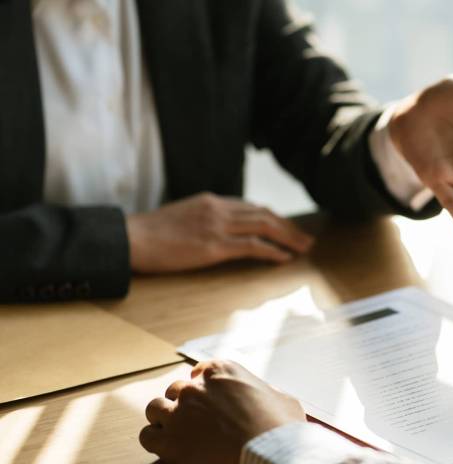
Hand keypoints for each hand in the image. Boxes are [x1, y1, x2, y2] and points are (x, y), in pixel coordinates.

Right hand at [127, 192, 313, 272]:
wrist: (131, 238)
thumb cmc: (151, 234)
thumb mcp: (182, 217)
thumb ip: (204, 219)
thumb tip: (220, 231)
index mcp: (212, 201)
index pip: (252, 207)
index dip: (274, 218)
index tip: (287, 228)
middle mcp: (219, 210)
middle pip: (264, 214)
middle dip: (289, 227)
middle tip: (306, 239)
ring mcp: (217, 226)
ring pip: (264, 227)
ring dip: (288, 238)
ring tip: (303, 248)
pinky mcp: (214, 246)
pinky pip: (252, 246)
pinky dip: (272, 251)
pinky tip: (283, 258)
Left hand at [140, 360, 305, 463]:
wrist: (269, 450)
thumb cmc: (280, 427)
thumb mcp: (281, 399)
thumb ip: (266, 393)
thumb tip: (268, 399)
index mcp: (222, 371)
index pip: (200, 371)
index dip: (203, 386)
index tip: (207, 398)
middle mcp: (196, 388)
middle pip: (176, 390)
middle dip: (182, 403)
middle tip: (193, 420)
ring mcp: (180, 413)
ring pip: (155, 408)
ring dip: (163, 418)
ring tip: (175, 432)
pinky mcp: (169, 440)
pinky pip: (147, 436)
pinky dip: (155, 440)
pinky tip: (166, 447)